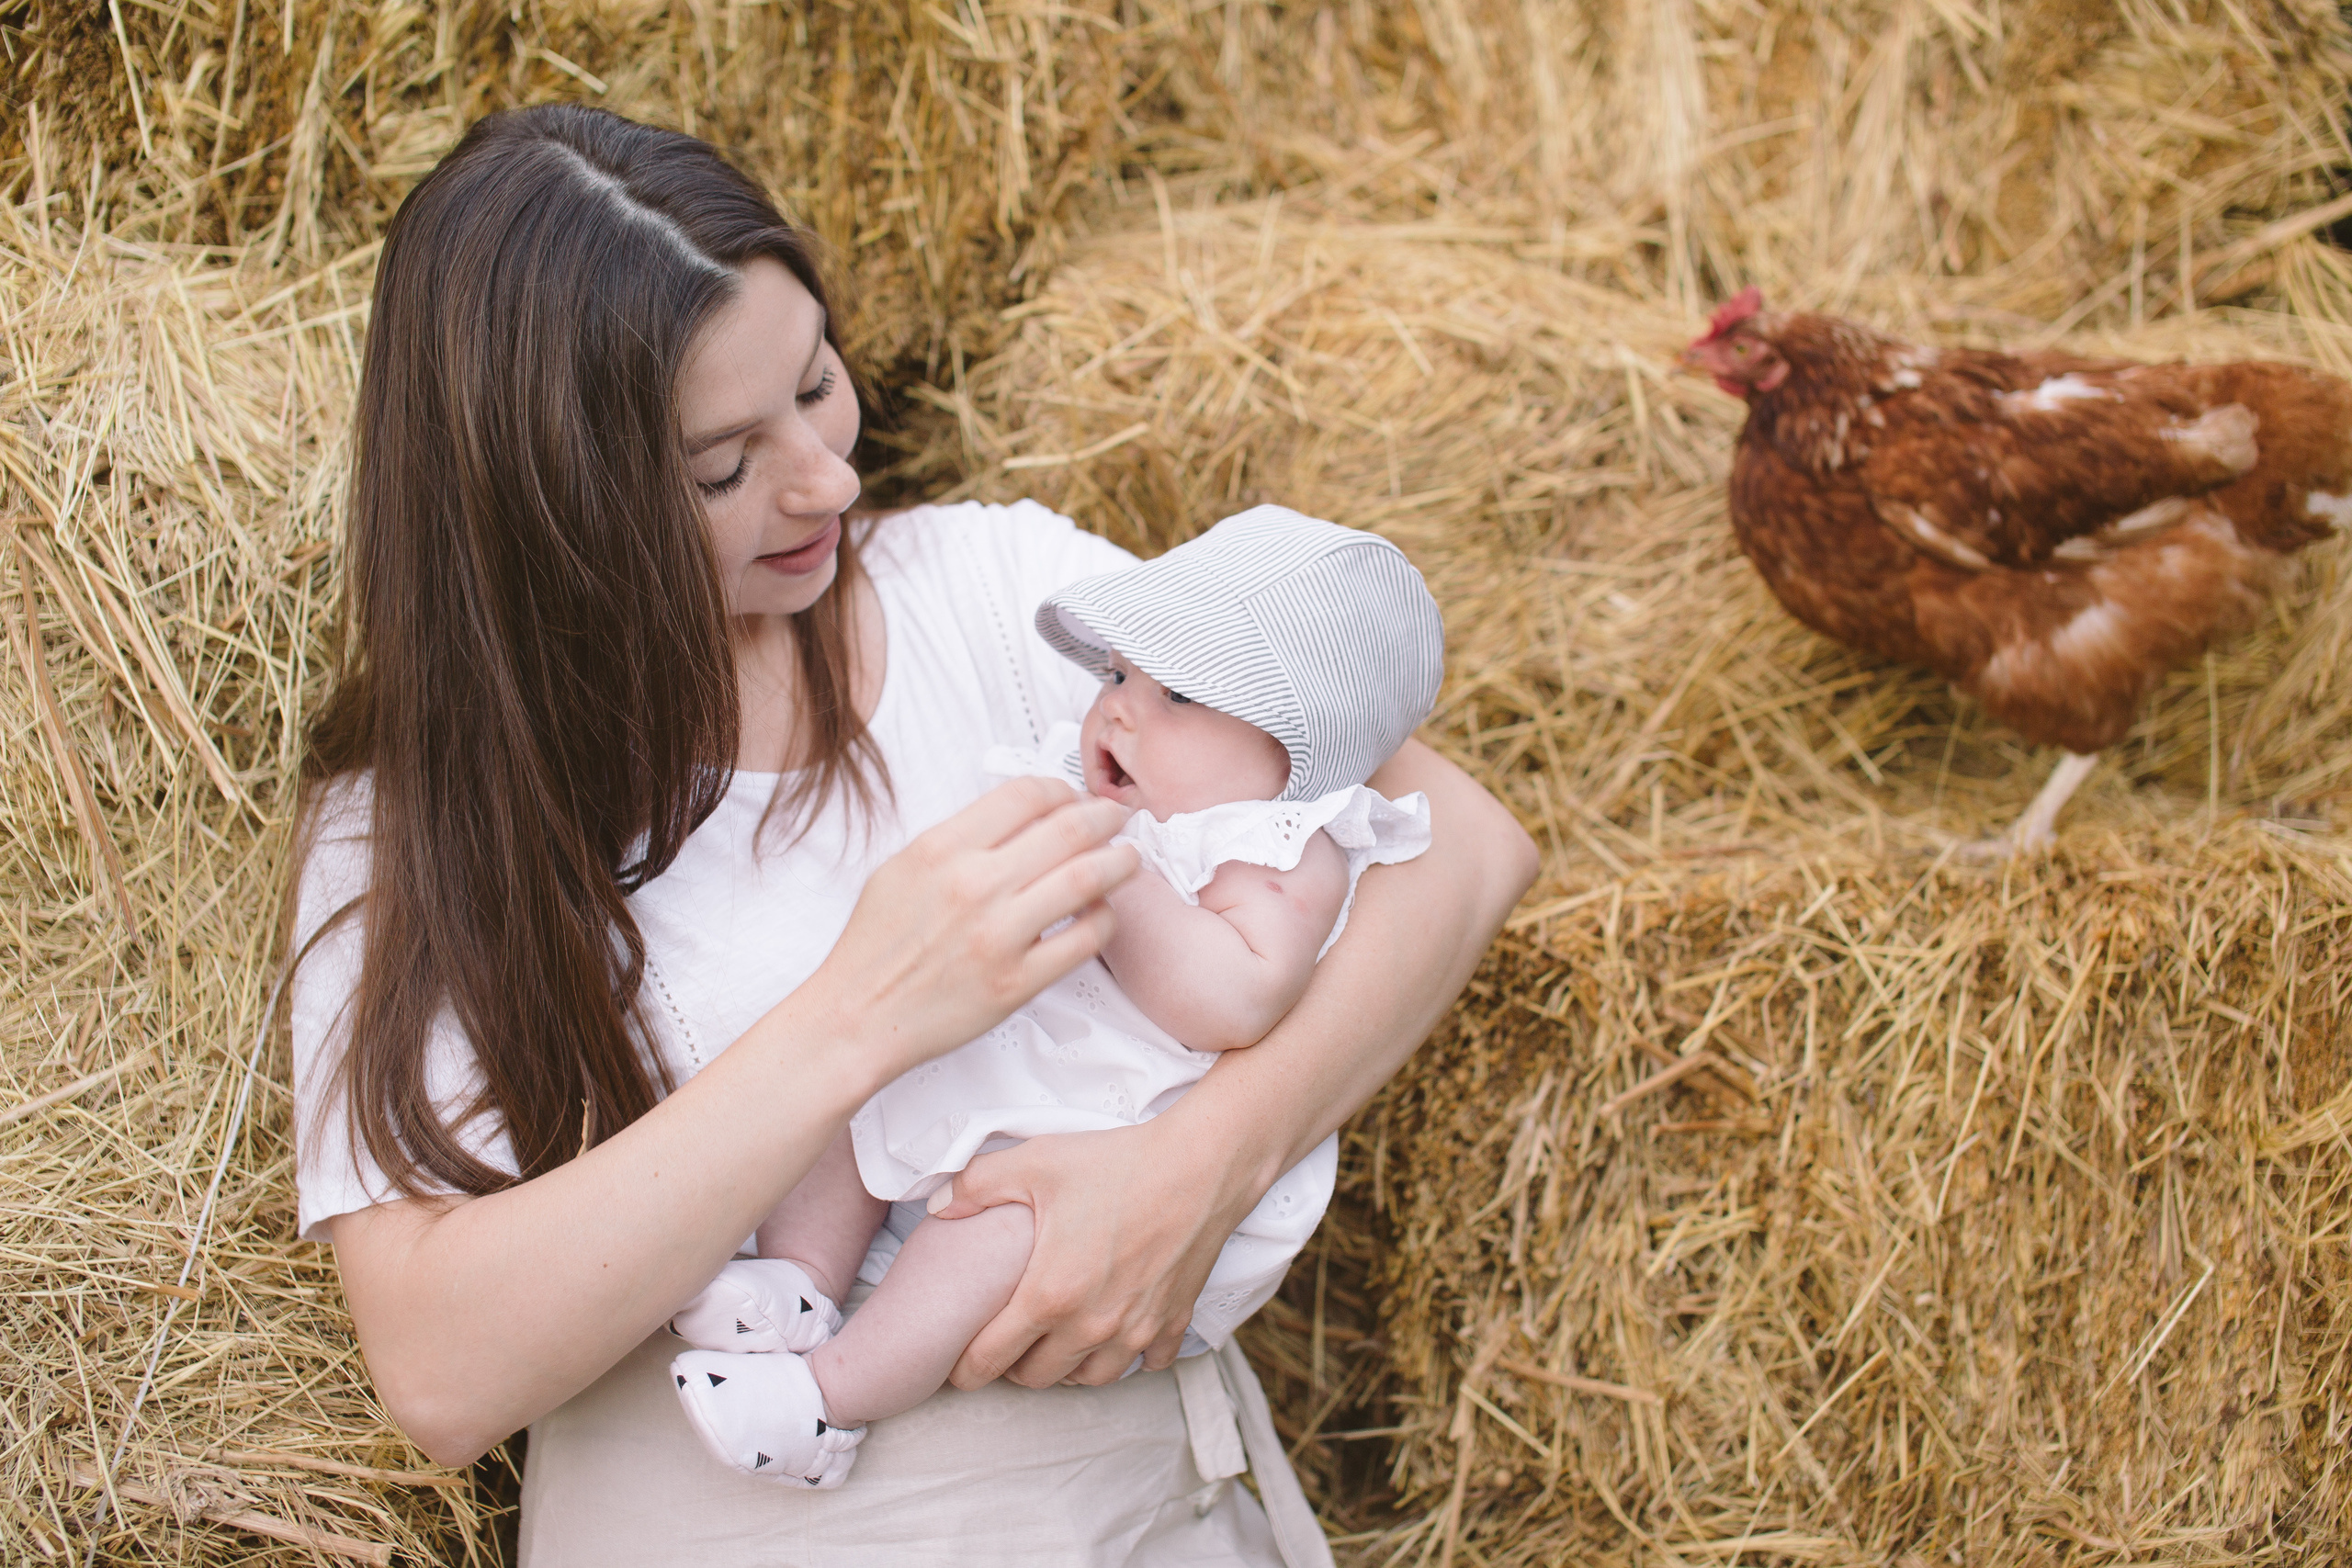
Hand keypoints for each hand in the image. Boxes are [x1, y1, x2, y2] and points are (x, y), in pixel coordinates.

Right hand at [799, 778, 1136, 1085]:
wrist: (859, 1016)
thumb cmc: (877, 948)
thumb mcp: (903, 868)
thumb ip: (959, 839)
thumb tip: (1020, 817)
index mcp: (941, 849)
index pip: (1026, 795)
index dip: (1063, 789)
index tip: (1074, 797)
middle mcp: (973, 886)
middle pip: (1069, 828)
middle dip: (1106, 815)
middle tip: (1118, 817)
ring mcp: (998, 935)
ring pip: (1088, 878)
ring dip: (1121, 861)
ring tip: (1129, 857)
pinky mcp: (1017, 982)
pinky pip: (1085, 939)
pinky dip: (1105, 919)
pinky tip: (1102, 912)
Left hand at [930, 1118, 1255, 1387]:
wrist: (1200, 1165)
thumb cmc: (1116, 1163)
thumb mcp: (1033, 1163)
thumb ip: (973, 1186)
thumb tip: (936, 1207)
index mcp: (1048, 1297)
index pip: (989, 1361)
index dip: (965, 1367)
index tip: (958, 1361)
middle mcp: (1091, 1328)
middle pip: (1036, 1378)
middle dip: (1012, 1367)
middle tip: (1005, 1341)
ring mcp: (1135, 1331)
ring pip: (1089, 1380)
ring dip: (1067, 1368)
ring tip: (1055, 1341)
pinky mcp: (1173, 1323)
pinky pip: (1144, 1365)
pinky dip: (1125, 1356)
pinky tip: (1116, 1332)